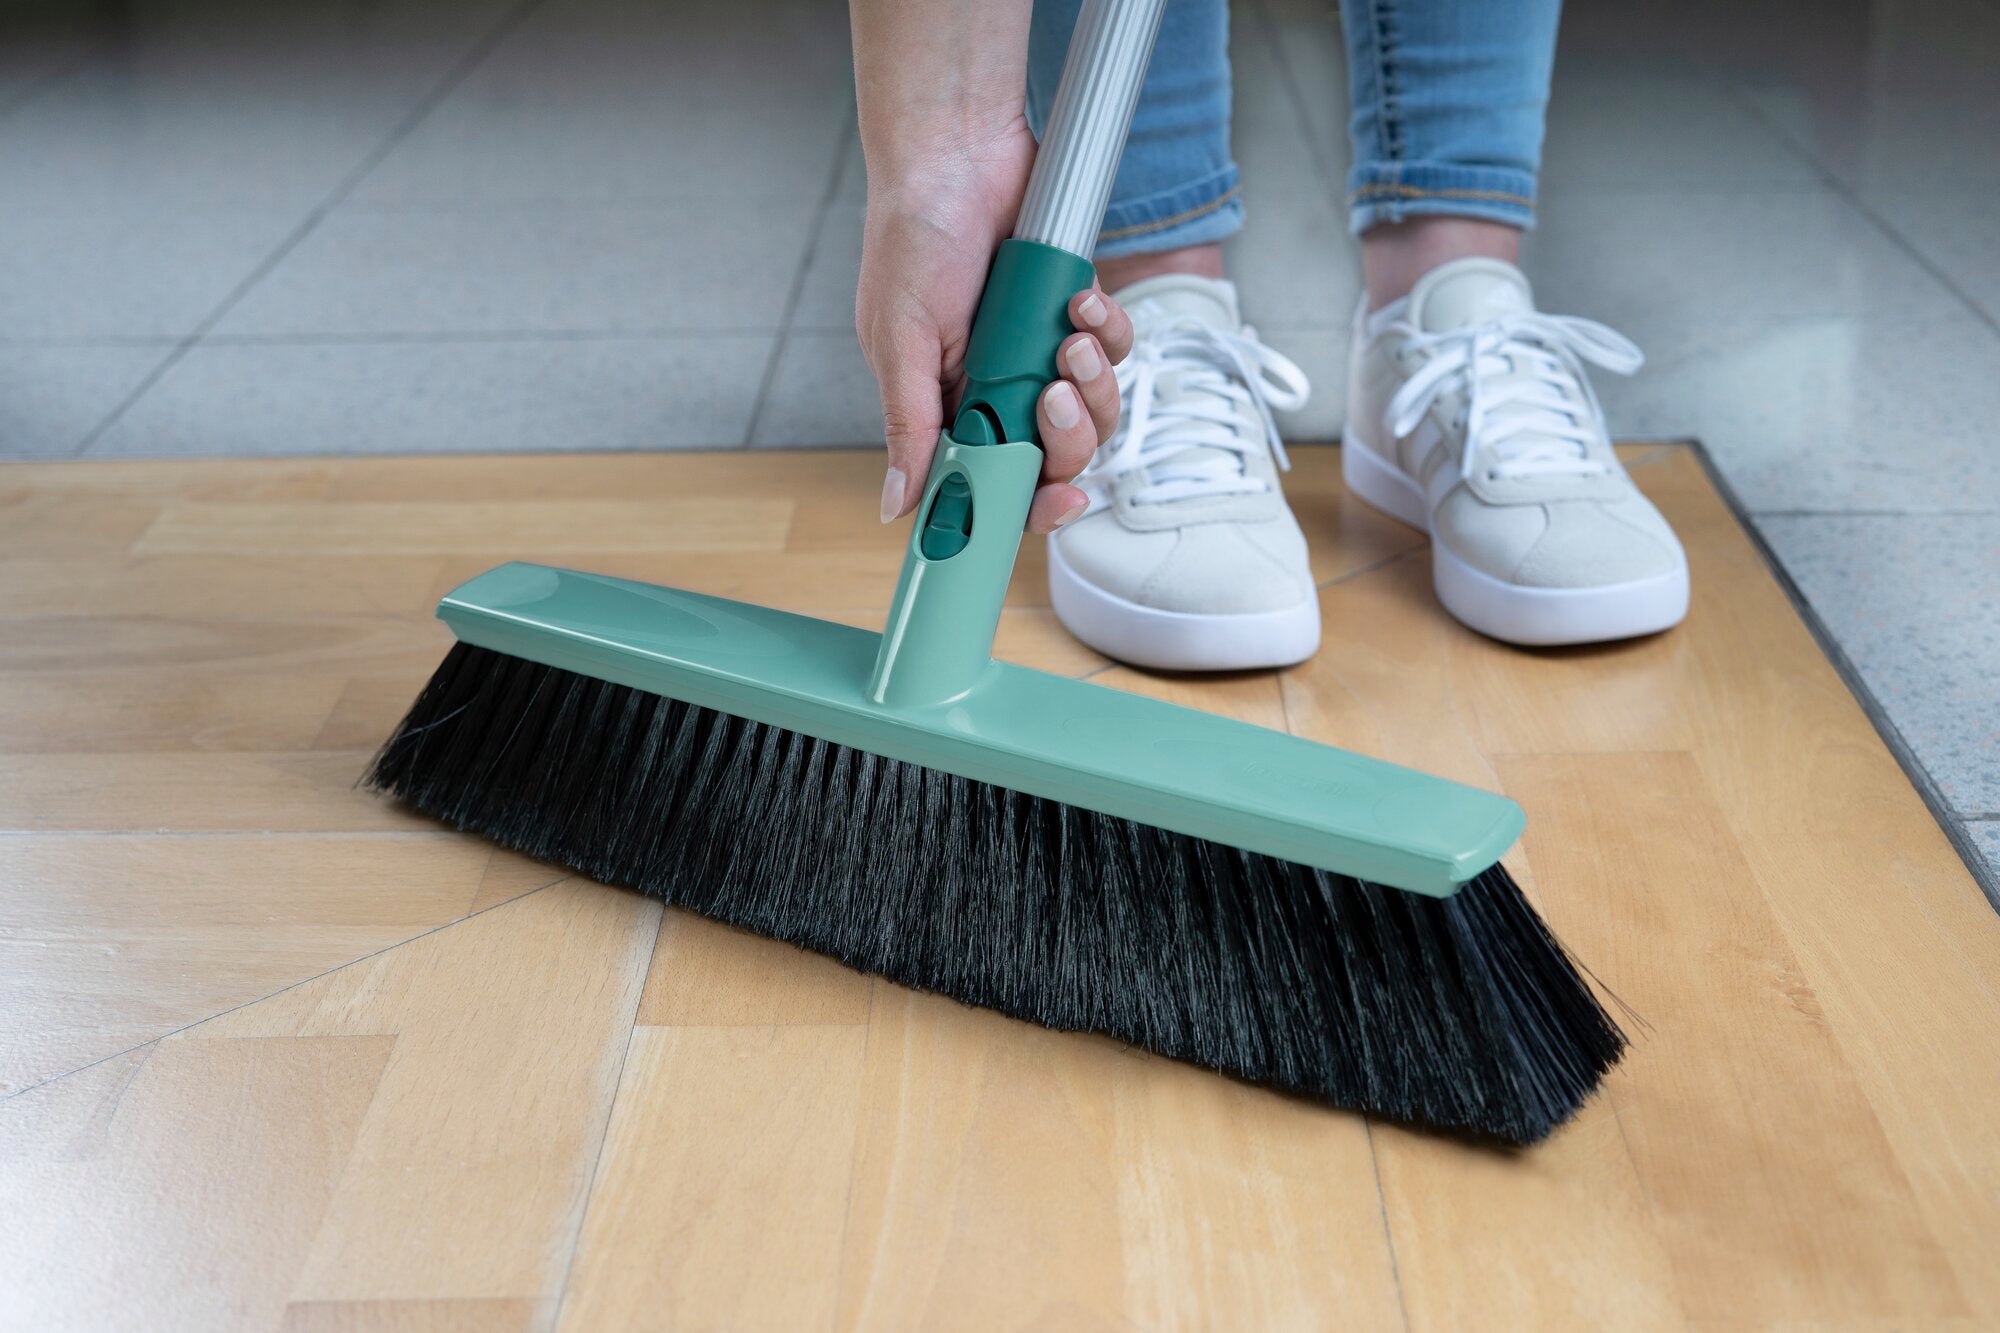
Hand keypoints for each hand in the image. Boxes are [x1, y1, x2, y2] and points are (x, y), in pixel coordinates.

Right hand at [857, 138, 1134, 533]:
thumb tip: (897, 506)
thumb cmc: (911, 237)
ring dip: (1093, 382)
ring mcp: (1041, 353)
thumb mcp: (899, 341)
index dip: (1030, 505)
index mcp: (948, 407)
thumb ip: (908, 425)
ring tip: (1067, 337)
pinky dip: (1107, 330)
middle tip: (1054, 397)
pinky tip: (1079, 302)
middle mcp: (998, 389)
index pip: (994, 483)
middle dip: (1069, 437)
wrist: (957, 153)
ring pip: (1095, 409)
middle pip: (1057, 457)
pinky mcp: (1074, 315)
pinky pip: (1114, 348)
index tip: (1059, 505)